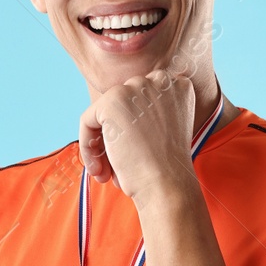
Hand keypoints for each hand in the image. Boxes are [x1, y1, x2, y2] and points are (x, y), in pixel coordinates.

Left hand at [78, 70, 196, 202]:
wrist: (167, 185)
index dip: (132, 128)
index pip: (141, 100)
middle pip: (122, 103)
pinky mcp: (113, 100)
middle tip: (115, 167)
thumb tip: (115, 117)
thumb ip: (147, 114)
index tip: (133, 152)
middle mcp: (159, 80)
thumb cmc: (167, 169)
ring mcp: (136, 88)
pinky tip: (100, 169)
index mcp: (177, 86)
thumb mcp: (166, 131)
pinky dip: (88, 147)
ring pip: (103, 113)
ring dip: (101, 145)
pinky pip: (88, 121)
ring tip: (107, 172)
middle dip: (115, 135)